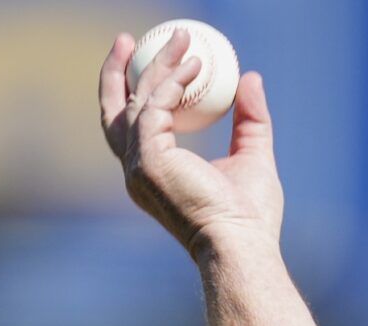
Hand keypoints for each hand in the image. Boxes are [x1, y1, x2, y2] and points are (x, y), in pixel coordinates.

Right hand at [97, 30, 282, 254]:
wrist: (243, 245)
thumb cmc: (250, 217)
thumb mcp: (254, 156)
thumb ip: (251, 119)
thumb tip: (250, 77)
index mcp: (154, 174)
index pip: (131, 127)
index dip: (133, 91)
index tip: (147, 60)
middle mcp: (137, 171)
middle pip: (114, 110)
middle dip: (118, 72)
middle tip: (128, 38)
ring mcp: (139, 165)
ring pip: (137, 101)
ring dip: (157, 67)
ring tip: (182, 41)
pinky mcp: (150, 158)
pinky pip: (155, 106)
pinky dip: (173, 83)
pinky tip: (194, 67)